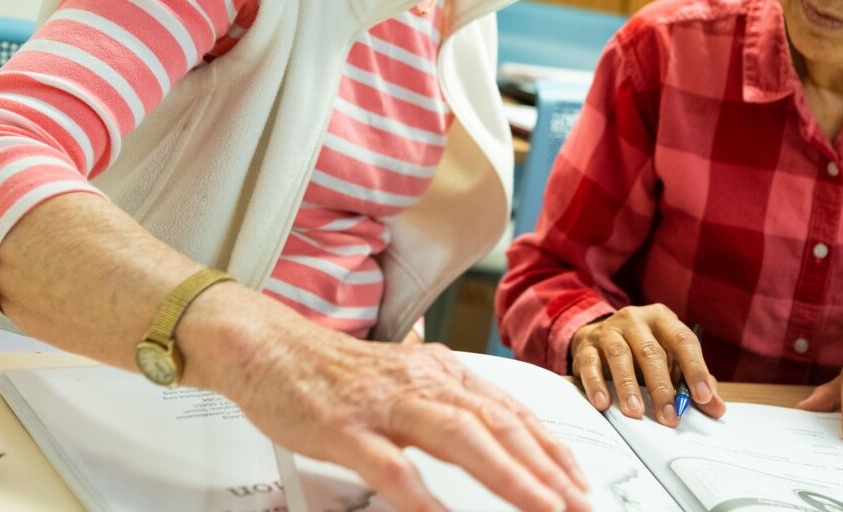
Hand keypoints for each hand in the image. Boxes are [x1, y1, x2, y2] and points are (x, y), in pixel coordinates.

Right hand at [194, 286, 590, 511]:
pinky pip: (392, 466)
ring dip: (509, 475)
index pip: (511, 410)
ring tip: (542, 507)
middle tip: (577, 504)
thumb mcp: (402, 380)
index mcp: (439, 371)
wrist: (264, 346)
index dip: (551, 448)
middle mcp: (421, 382)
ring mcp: (383, 405)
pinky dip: (424, 496)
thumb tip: (494, 436)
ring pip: (461, 437)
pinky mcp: (345, 428)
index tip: (579, 482)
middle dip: (546, 468)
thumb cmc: (331, 372)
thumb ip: (445, 406)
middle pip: (498, 424)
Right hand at [568, 304, 725, 426]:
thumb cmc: (641, 352)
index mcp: (662, 319)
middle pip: (651, 351)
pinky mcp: (585, 345)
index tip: (703, 397)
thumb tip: (715, 407)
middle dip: (662, 387)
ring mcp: (608, 330)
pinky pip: (590, 364)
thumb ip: (691, 382)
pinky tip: (604, 403)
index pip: (683, 341)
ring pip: (620, 355)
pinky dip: (596, 384)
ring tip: (636, 412)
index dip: (695, 369)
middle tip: (670, 417)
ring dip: (629, 386)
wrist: (597, 337)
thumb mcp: (669, 361)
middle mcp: (635, 320)